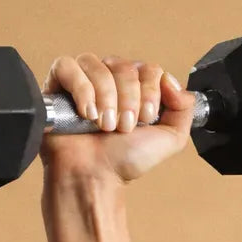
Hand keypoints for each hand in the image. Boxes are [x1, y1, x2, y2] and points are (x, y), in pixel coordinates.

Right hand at [39, 54, 195, 183]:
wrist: (95, 176)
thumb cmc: (126, 160)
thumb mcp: (170, 139)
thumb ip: (183, 110)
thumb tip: (172, 81)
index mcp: (136, 90)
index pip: (149, 69)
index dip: (149, 93)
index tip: (144, 119)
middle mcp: (111, 81)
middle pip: (125, 66)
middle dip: (128, 101)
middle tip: (123, 128)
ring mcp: (84, 80)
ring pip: (99, 66)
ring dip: (106, 100)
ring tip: (104, 126)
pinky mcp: (58, 83)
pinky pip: (68, 66)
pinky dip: (81, 89)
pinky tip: (86, 113)